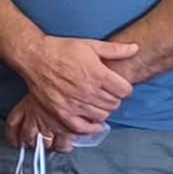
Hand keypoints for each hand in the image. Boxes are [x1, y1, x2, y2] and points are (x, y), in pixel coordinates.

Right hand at [20, 33, 136, 135]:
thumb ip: (115, 50)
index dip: (124, 88)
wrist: (36, 57)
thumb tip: (135, 48)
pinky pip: (82, 128)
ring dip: (103, 111)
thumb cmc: (62, 50)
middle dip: (114, 99)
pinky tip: (93, 123)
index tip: (119, 87)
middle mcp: (89, 91)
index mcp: (98, 74)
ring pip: (102, 116)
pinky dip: (91, 128)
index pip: (124, 90)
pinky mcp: (62, 113)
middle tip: (107, 94)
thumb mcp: (90, 45)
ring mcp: (75, 104)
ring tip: (97, 104)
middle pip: (114, 104)